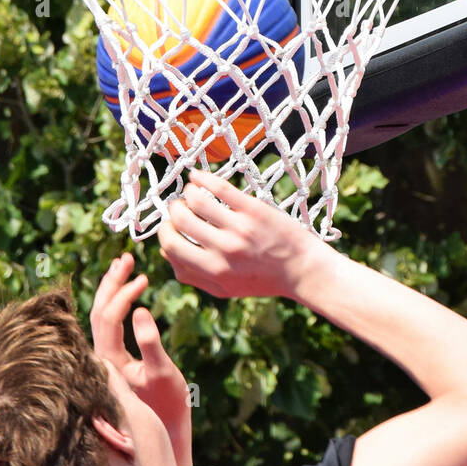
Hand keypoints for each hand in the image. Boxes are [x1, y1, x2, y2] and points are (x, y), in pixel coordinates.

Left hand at [90, 253, 192, 465]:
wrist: (164, 430)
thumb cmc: (166, 404)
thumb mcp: (162, 372)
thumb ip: (150, 342)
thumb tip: (139, 310)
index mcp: (108, 361)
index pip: (108, 317)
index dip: (124, 294)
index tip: (145, 279)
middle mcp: (101, 358)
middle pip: (97, 312)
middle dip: (111, 282)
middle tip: (126, 257)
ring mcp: (106, 358)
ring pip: (101, 317)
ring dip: (111, 289)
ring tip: (124, 265)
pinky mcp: (115, 359)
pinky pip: (108, 324)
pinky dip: (116, 303)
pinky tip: (125, 292)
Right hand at [156, 168, 331, 299]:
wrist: (302, 269)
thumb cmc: (262, 279)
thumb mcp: (224, 288)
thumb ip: (193, 275)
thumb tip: (165, 251)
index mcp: (212, 271)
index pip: (170, 247)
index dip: (164, 233)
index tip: (170, 225)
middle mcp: (224, 251)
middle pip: (179, 221)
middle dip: (173, 211)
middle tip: (178, 206)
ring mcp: (239, 228)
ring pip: (196, 201)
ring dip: (187, 193)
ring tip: (191, 192)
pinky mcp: (254, 209)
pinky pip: (219, 187)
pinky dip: (201, 178)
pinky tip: (197, 176)